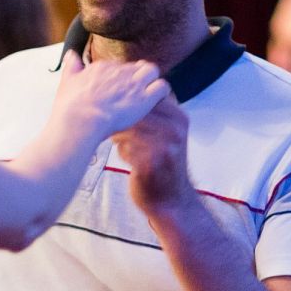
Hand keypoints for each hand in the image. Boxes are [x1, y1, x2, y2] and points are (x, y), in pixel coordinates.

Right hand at [55, 50, 173, 140]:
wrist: (80, 120)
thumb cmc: (71, 106)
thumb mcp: (67, 80)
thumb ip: (71, 66)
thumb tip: (71, 55)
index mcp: (104, 67)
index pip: (120, 66)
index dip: (122, 78)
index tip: (118, 90)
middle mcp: (121, 71)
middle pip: (138, 66)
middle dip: (139, 77)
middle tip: (135, 92)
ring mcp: (134, 83)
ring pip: (152, 71)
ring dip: (152, 81)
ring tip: (147, 95)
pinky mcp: (145, 97)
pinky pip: (162, 87)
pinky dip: (162, 93)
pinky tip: (155, 101)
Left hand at [111, 92, 193, 214]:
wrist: (171, 199)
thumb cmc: (161, 162)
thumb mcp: (165, 134)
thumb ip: (152, 114)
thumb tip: (124, 91)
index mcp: (178, 117)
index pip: (148, 97)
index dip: (128, 102)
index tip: (118, 111)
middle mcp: (175, 129)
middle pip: (137, 112)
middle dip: (121, 119)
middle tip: (112, 127)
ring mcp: (166, 146)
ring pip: (130, 129)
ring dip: (121, 136)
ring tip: (121, 143)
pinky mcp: (153, 163)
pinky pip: (127, 149)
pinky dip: (123, 152)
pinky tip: (127, 157)